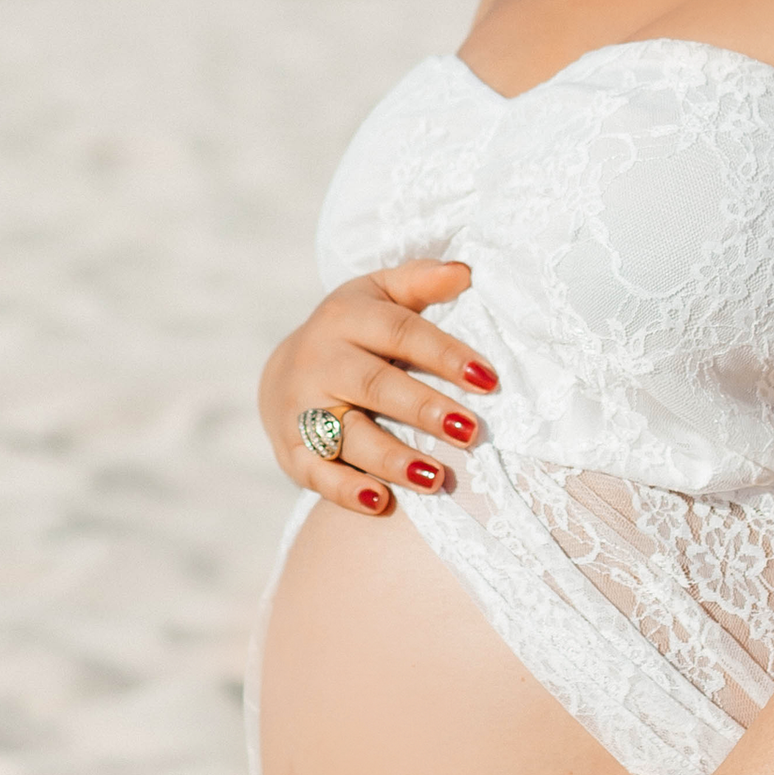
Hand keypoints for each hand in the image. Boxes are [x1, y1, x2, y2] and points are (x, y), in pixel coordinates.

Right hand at [260, 259, 498, 518]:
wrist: (284, 373)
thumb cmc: (355, 332)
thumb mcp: (380, 294)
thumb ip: (421, 282)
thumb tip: (465, 272)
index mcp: (347, 317)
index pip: (402, 333)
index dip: (445, 355)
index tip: (488, 380)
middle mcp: (321, 360)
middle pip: (375, 385)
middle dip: (423, 409)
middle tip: (469, 431)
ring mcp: (302, 407)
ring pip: (347, 434)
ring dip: (391, 458)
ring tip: (435, 478)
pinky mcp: (291, 449)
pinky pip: (317, 473)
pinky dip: (346, 490)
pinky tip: (381, 502)